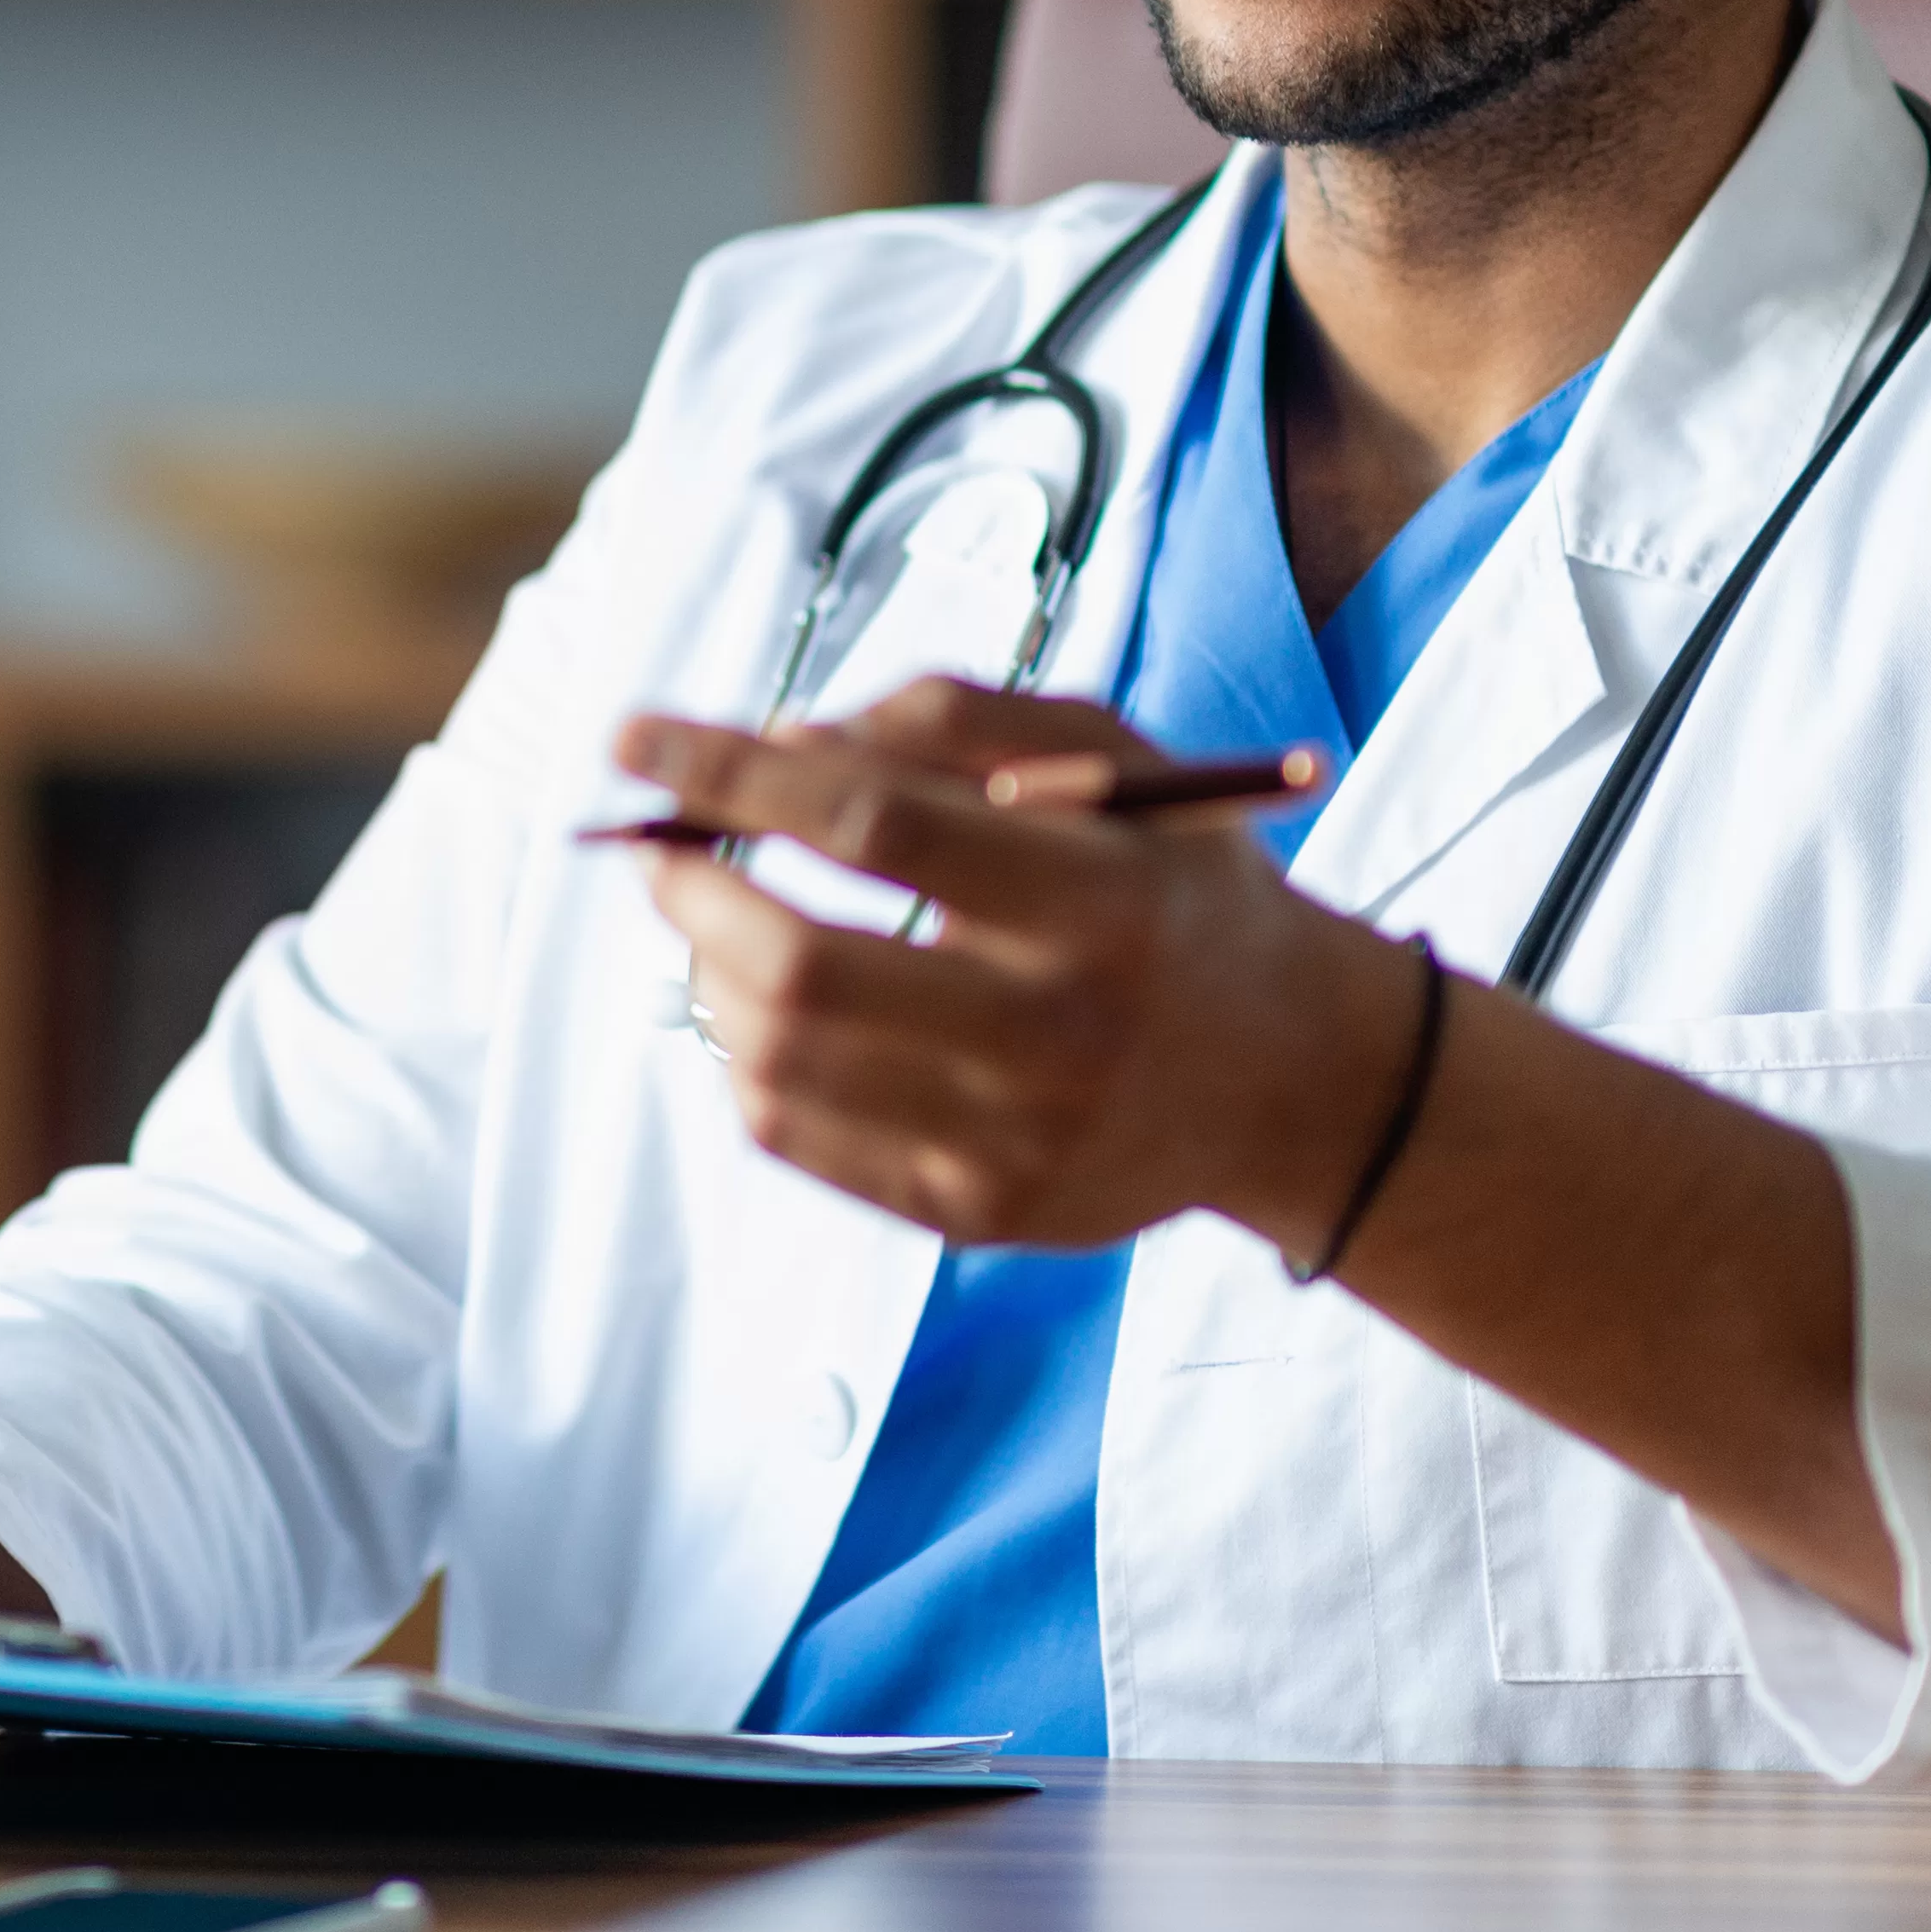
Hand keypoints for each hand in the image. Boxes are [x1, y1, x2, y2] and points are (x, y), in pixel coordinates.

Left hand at [613, 677, 1430, 1262]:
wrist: (1296, 1078)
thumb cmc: (1175, 887)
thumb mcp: (1111, 758)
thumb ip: (951, 719)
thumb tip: (779, 742)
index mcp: (1101, 901)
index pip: (876, 827)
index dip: (735, 774)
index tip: (634, 737)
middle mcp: (1059, 1036)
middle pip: (805, 969)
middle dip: (694, 890)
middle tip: (657, 845)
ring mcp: (1013, 1142)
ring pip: (777, 1062)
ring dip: (707, 969)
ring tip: (715, 917)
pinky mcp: (974, 1212)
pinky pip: (795, 1136)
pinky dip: (743, 1053)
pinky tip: (765, 1003)